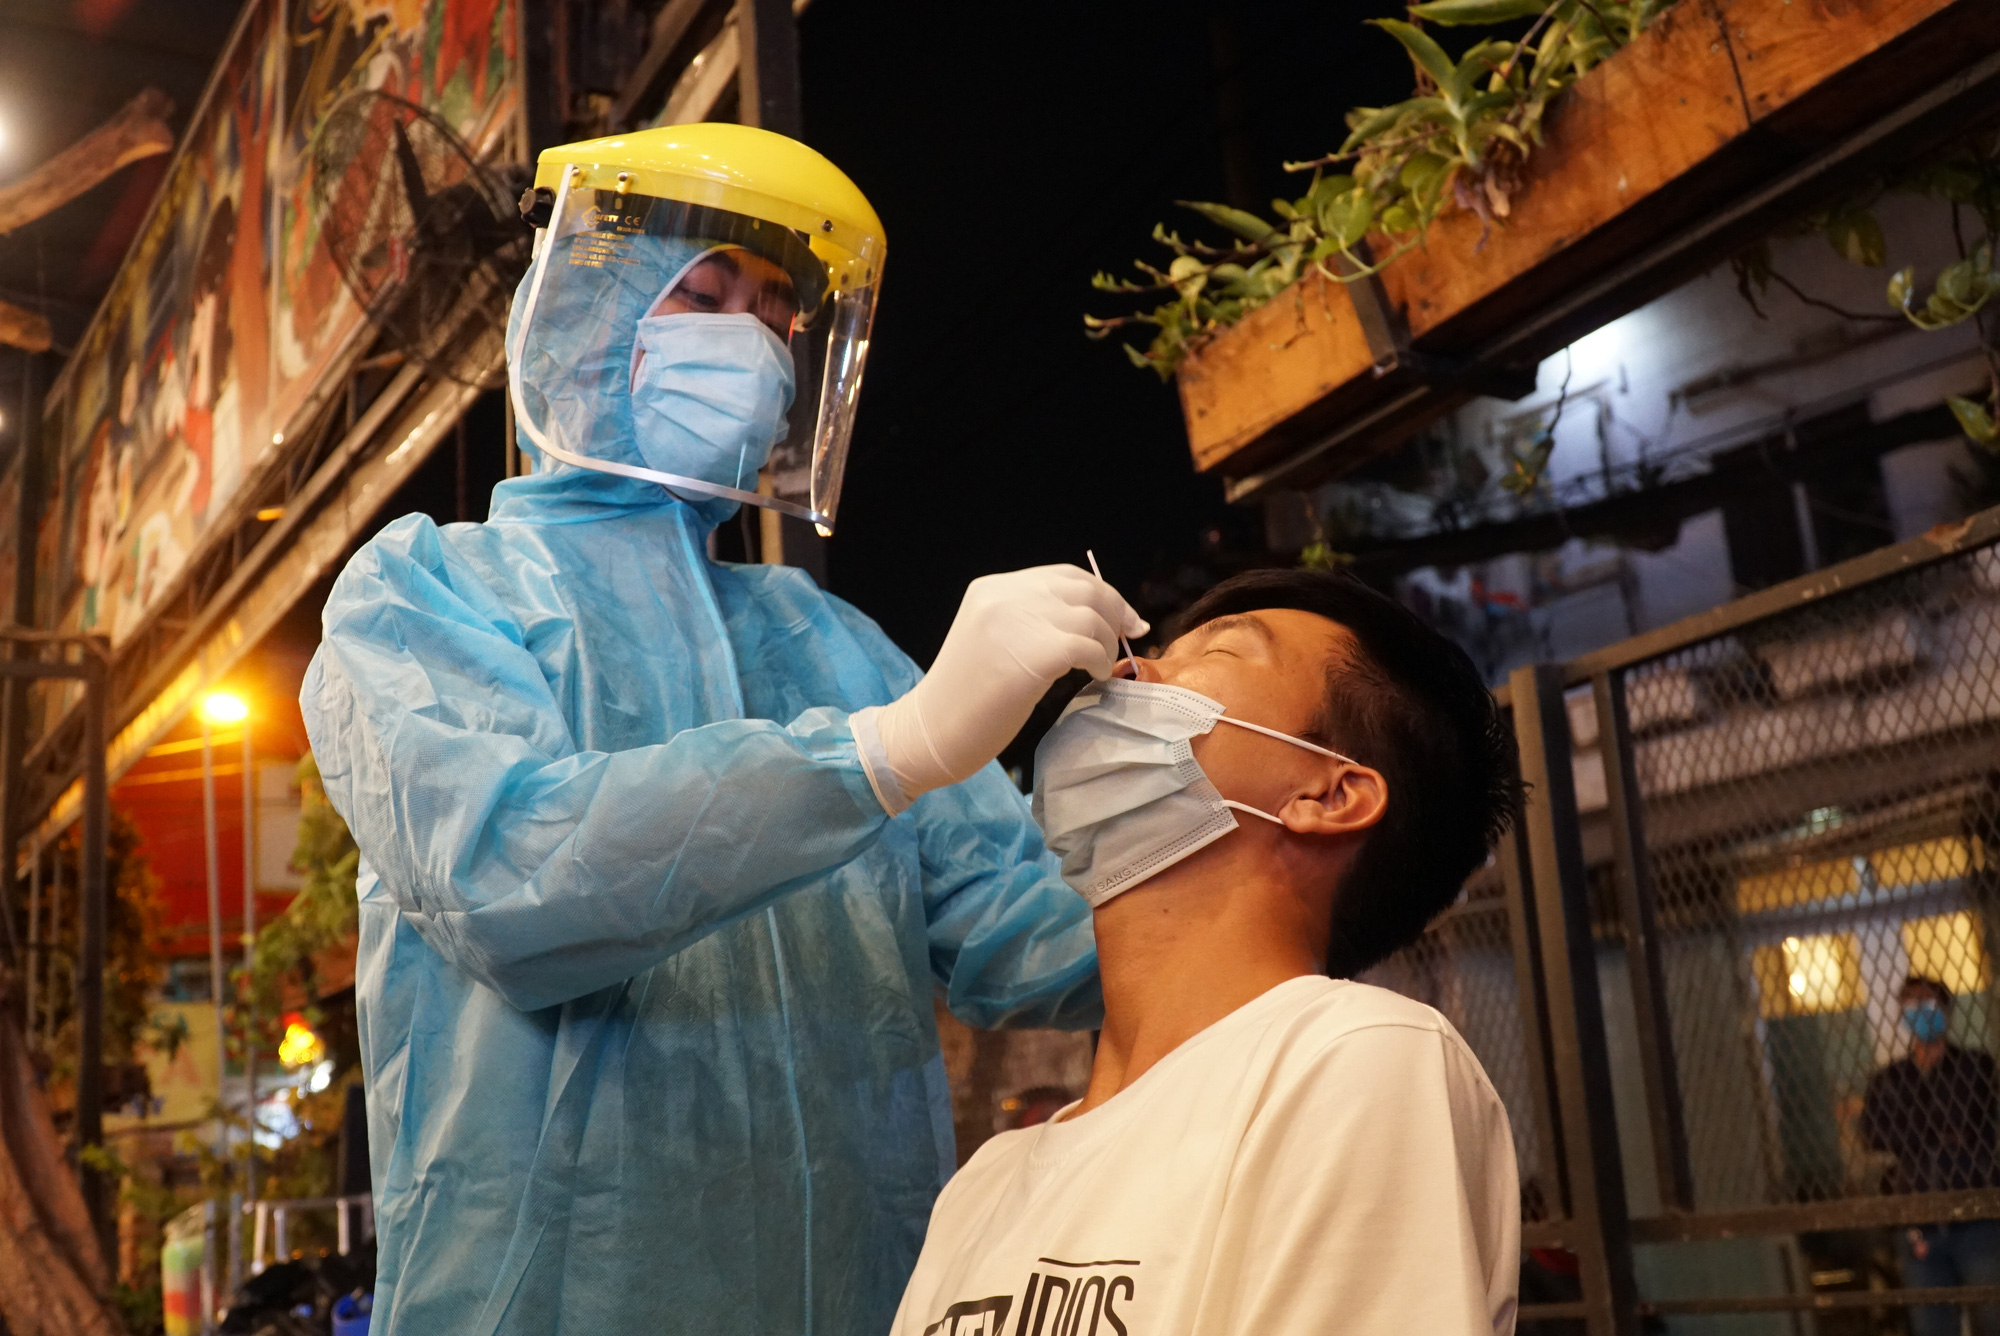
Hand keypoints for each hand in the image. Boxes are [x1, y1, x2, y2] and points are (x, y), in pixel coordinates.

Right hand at [856, 565, 1146, 809]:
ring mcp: (1015, 621)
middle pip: (1083, 589)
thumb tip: (1096, 618)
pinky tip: (1092, 676)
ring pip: (1089, 617)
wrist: (930, 732)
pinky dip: (1098, 660)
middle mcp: (1003, 595)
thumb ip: (1033, 621)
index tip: (1124, 619)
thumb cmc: (965, 698)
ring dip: (1106, 643)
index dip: (1102, 594)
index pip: (1064, 576)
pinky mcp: (1031, 653)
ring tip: (1099, 667)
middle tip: (1127, 640)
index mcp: (993, 588)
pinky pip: (1086, 646)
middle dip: (1115, 613)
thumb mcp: (996, 641)